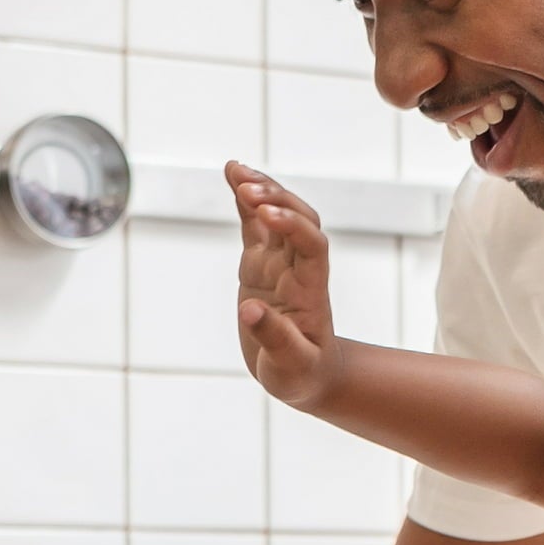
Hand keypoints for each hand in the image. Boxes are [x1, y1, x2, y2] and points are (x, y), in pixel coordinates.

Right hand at [229, 161, 342, 410]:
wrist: (305, 375)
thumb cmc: (301, 375)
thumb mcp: (290, 367)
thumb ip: (275, 339)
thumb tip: (250, 311)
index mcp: (311, 291)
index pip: (311, 246)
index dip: (293, 226)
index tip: (267, 215)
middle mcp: (299, 270)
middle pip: (299, 219)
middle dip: (276, 199)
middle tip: (246, 186)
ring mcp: (279, 263)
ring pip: (276, 215)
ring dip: (260, 189)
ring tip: (234, 169)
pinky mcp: (260, 264)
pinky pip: (254, 224)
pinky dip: (244, 200)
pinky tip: (231, 176)